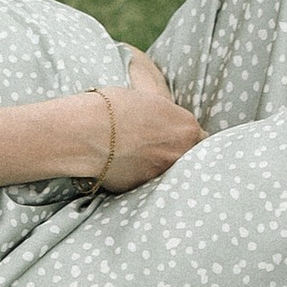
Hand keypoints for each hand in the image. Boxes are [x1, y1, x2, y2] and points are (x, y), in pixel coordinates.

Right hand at [93, 48, 203, 190]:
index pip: (199, 136)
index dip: (184, 135)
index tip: (172, 134)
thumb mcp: (147, 97)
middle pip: (187, 156)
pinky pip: (145, 182)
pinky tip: (121, 163)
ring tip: (134, 153)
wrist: (87, 132)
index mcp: (186, 128)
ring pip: (167, 172)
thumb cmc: (114, 107)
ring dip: (156, 165)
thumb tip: (166, 110)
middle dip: (173, 151)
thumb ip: (165, 110)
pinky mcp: (142, 190)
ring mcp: (162, 175)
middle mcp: (180, 154)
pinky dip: (137, 175)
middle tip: (153, 144)